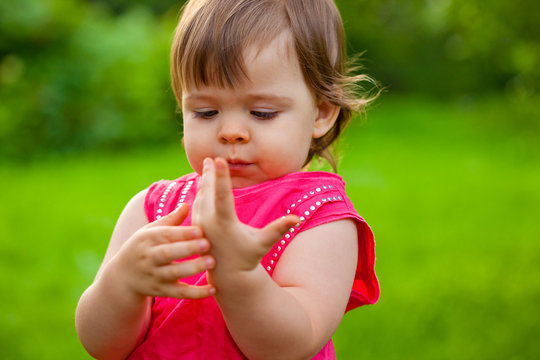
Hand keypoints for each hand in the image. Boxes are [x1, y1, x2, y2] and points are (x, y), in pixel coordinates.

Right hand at [106, 203, 215, 299]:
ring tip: (211, 262)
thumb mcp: (150, 231)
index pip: (165, 235)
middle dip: (187, 248)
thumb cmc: (143, 247)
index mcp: (148, 239)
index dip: (182, 233)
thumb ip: (170, 220)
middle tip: (207, 244)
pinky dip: (196, 293)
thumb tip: (187, 205)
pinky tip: (213, 289)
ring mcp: (155, 275)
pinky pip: (180, 293)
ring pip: (174, 273)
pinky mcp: (162, 291)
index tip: (200, 230)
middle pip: (168, 253)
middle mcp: (150, 257)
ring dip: (193, 268)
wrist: (122, 277)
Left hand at [191, 158, 298, 274]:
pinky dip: (202, 188)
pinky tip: (204, 179)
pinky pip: (198, 201)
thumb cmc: (248, 256)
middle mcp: (208, 222)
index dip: (221, 177)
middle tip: (213, 157)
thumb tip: (297, 218)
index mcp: (224, 223)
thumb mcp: (264, 243)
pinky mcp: (196, 224)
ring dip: (206, 179)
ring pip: (201, 194)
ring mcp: (199, 223)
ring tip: (209, 163)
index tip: (218, 160)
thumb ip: (279, 229)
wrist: (226, 274)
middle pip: (209, 190)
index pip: (222, 196)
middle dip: (212, 173)